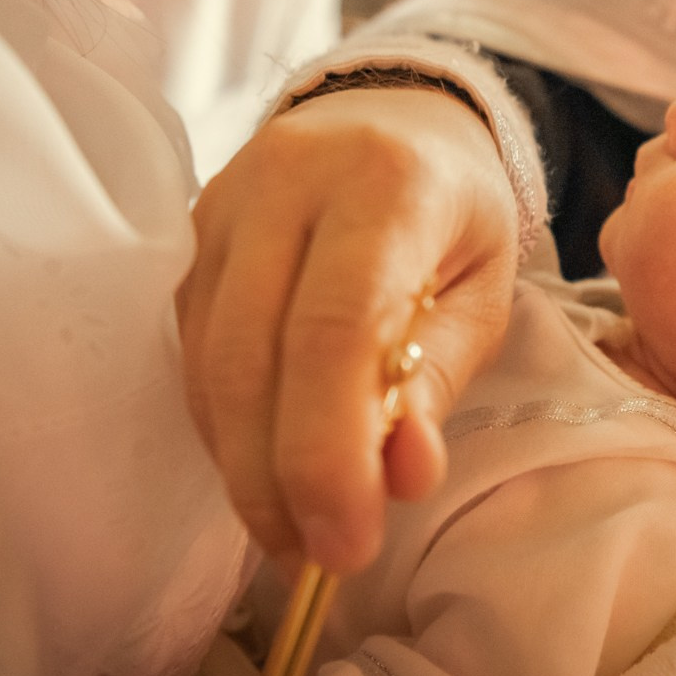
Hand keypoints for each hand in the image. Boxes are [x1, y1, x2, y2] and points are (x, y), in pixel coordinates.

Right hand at [180, 87, 518, 572]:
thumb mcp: (487, 290)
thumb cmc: (456, 213)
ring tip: (293, 536)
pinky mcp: (189, 237)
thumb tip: (401, 476)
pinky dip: (224, 426)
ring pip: (208, 359)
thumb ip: (440, 381)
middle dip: (278, 479)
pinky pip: (191, 348)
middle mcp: (287, 183)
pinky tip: (264, 471)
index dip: (330, 450)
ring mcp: (223, 206)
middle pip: (252, 354)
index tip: (346, 542)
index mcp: (386, 185)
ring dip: (243, 466)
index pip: (336, 328)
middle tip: (315, 560)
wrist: (394, 115)